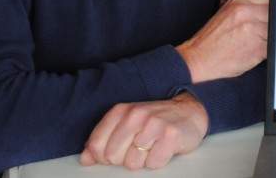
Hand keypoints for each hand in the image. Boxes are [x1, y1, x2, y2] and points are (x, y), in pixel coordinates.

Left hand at [79, 93, 208, 169]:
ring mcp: (153, 123)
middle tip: (140, 148)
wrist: (190, 111)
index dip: (104, 157)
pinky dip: (158, 160)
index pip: (96, 146)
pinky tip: (164, 148)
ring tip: (153, 147)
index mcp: (120, 111)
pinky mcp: (170, 134)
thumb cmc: (155, 122)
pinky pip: (153, 163)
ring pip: (133, 163)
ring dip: (143, 160)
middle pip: (113, 157)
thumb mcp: (126, 125)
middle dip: (125, 159)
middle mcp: (135, 114)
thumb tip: (85, 159)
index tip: (118, 151)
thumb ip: (103, 141)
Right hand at [176, 0, 268, 82]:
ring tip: (268, 39)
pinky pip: (275, 45)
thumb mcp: (227, 12)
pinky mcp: (258, 48)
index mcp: (239, 2)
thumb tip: (265, 5)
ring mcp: (254, 30)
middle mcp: (247, 13)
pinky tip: (263, 50)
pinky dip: (272, 48)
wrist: (197, 58)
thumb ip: (246, 7)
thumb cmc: (211, 38)